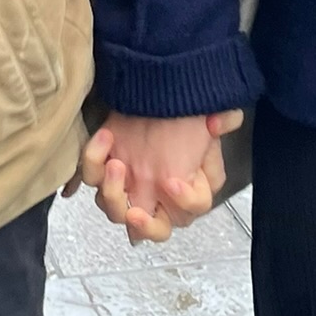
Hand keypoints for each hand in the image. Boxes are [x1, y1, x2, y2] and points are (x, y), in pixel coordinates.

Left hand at [75, 110, 242, 243]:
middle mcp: (156, 194)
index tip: (173, 181)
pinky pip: (90, 175)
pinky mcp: (102, 167)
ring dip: (112, 192)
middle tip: (134, 213)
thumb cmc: (180, 109)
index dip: (184, 201)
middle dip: (143, 227)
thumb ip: (224, 121)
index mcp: (185, 189)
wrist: (155, 86)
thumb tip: (221, 122)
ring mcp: (126, 184)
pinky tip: (105, 138)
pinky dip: (93, 160)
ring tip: (116, 164)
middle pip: (152, 230)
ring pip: (113, 209)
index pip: (190, 210)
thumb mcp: (207, 114)